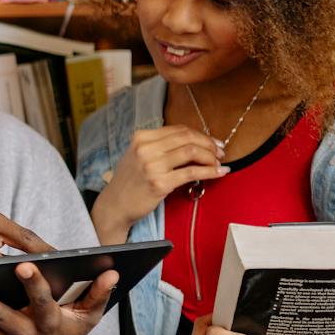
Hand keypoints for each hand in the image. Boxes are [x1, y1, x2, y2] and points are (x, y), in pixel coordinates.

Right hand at [91, 126, 225, 243]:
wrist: (115, 205)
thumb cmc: (130, 182)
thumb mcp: (139, 156)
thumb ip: (160, 146)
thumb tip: (195, 143)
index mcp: (141, 138)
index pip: (179, 129)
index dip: (200, 134)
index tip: (213, 142)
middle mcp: (145, 149)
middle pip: (187, 138)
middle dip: (209, 144)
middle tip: (220, 152)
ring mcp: (152, 166)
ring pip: (192, 152)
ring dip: (210, 157)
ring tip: (218, 163)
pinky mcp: (160, 183)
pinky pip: (192, 173)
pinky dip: (209, 172)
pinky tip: (218, 173)